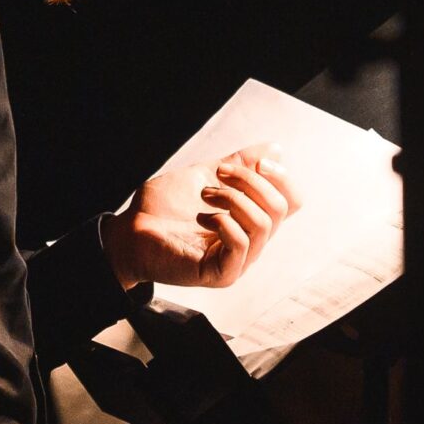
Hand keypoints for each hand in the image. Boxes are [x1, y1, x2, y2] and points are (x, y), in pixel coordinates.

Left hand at [104, 141, 302, 289]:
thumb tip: (276, 149)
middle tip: (217, 175)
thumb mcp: (206, 175)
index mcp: (251, 219)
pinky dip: (224, 223)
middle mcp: (251, 242)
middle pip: (280, 209)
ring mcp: (237, 261)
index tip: (258, 162)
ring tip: (205, 195)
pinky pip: (241, 246)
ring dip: (233, 199)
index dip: (282, 178)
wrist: (131, 229)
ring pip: (263, 225)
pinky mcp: (220, 274)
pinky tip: (203, 218)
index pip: (292, 201)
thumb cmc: (165, 207)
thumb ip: (239, 163)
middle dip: (250, 181)